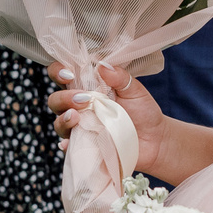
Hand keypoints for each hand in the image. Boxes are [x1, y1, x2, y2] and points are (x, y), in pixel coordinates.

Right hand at [48, 61, 167, 172]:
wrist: (156, 141)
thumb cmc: (143, 112)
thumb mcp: (135, 90)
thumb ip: (119, 77)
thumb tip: (101, 65)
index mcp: (88, 88)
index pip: (63, 75)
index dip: (59, 71)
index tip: (69, 73)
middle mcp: (79, 107)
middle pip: (56, 100)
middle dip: (63, 97)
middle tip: (83, 98)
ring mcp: (81, 128)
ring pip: (59, 123)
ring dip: (63, 118)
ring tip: (76, 116)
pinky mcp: (85, 147)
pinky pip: (70, 147)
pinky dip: (67, 145)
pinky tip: (69, 143)